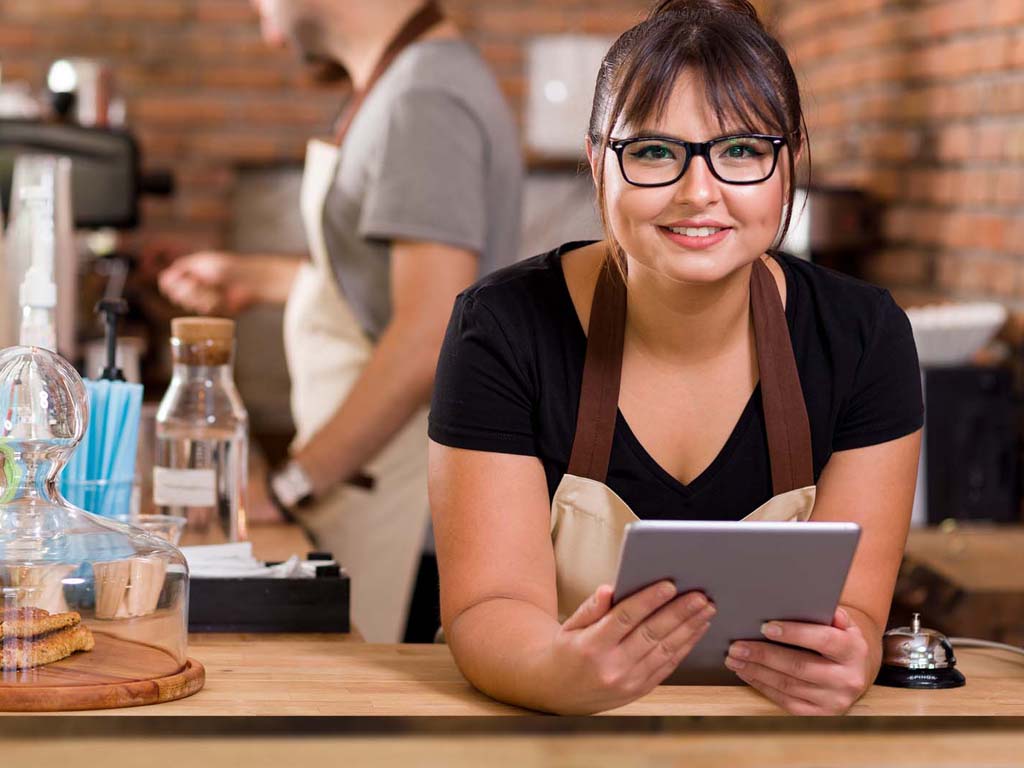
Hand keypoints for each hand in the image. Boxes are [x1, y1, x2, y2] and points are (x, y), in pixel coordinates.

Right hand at [158, 251, 256, 315]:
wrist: (248, 280)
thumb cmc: (227, 267)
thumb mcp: (201, 261)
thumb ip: (181, 267)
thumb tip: (165, 277)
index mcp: (188, 273)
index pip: (167, 283)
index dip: (171, 284)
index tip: (184, 279)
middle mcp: (193, 288)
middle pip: (175, 296)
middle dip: (188, 290)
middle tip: (201, 282)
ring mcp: (203, 300)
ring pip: (189, 305)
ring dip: (201, 296)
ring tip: (215, 289)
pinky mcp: (214, 310)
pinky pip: (204, 311)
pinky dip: (212, 303)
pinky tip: (221, 297)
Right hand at [546, 581, 715, 713]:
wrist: (559, 693)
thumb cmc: (566, 651)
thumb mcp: (569, 626)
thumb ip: (591, 607)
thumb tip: (609, 588)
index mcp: (591, 646)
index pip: (624, 618)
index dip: (648, 601)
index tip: (669, 585)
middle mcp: (612, 667)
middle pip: (652, 634)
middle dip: (679, 613)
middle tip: (700, 596)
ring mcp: (628, 682)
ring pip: (665, 650)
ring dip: (689, 629)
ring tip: (706, 609)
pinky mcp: (640, 690)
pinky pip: (668, 666)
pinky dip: (685, 646)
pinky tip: (697, 630)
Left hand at [725, 607, 872, 714]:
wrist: (856, 672)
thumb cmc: (839, 639)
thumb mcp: (842, 623)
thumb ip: (827, 613)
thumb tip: (807, 602)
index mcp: (854, 650)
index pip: (823, 640)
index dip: (794, 633)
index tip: (765, 627)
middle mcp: (848, 679)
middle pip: (799, 666)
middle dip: (764, 655)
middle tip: (737, 645)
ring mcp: (834, 700)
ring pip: (788, 685)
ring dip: (756, 671)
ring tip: (734, 658)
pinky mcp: (820, 715)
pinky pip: (786, 701)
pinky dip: (762, 686)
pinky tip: (746, 672)